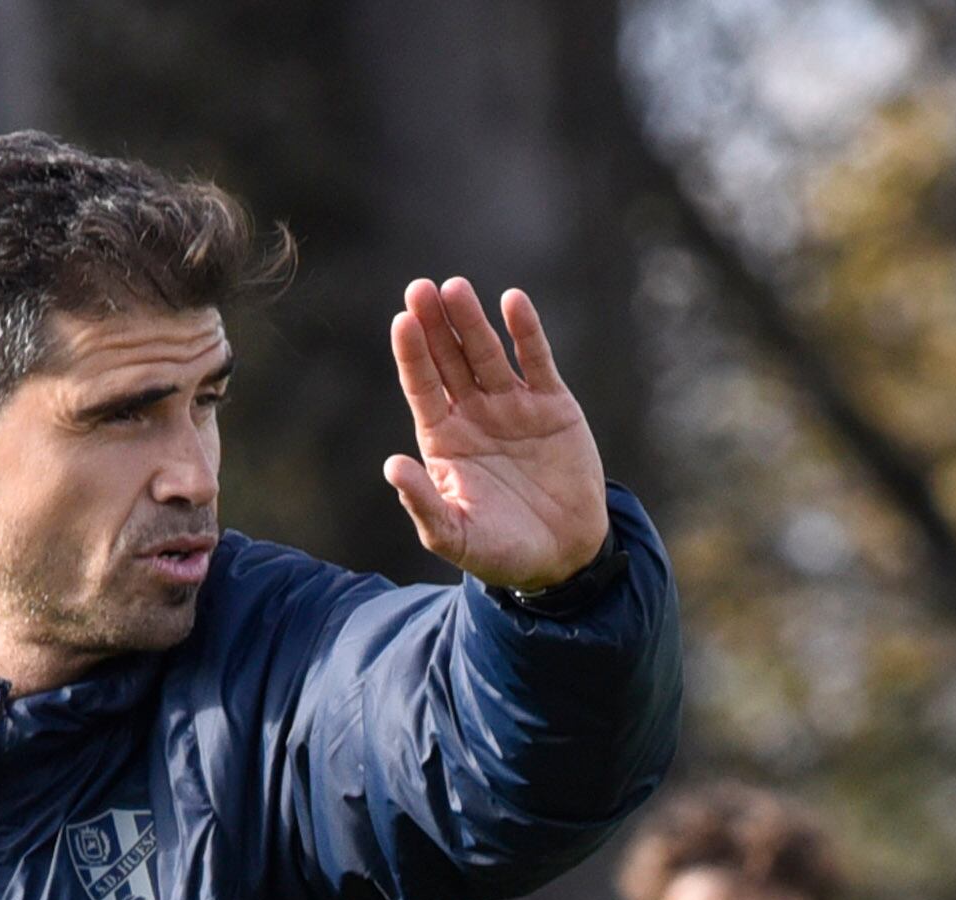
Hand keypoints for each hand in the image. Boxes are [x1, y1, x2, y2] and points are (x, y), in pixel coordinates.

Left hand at [384, 278, 609, 591]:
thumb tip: (392, 467)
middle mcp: (473, 414)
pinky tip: (512, 301)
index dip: (412, 354)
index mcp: (444, 439)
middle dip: (434, 325)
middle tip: (420, 289)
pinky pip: (536, 360)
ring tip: (455, 287)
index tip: (402, 322)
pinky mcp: (552, 404)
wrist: (562, 556)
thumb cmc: (500, 550)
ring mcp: (512, 405)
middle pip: (448, 359)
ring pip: (487, 352)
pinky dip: (526, 331)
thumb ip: (424, 503)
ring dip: (471, 320)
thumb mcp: (455, 535)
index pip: (422, 386)